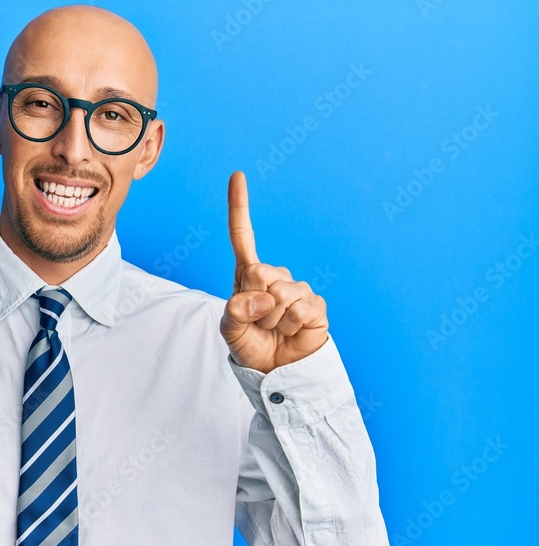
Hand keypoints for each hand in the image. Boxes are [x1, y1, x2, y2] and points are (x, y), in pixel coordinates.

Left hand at [219, 171, 328, 372]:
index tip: (237, 175)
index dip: (239, 206)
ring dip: (272, 321)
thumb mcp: (230, 330)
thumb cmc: (250, 345)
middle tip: (258, 322)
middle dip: (255, 304)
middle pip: (260, 272)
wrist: (276, 370)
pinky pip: (300, 309)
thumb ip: (236, 312)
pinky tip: (291, 332)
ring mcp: (295, 288)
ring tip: (273, 330)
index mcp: (247, 275)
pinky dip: (291, 326)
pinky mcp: (314, 304)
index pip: (242, 236)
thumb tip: (262, 297)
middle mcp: (272, 276)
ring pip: (281, 294)